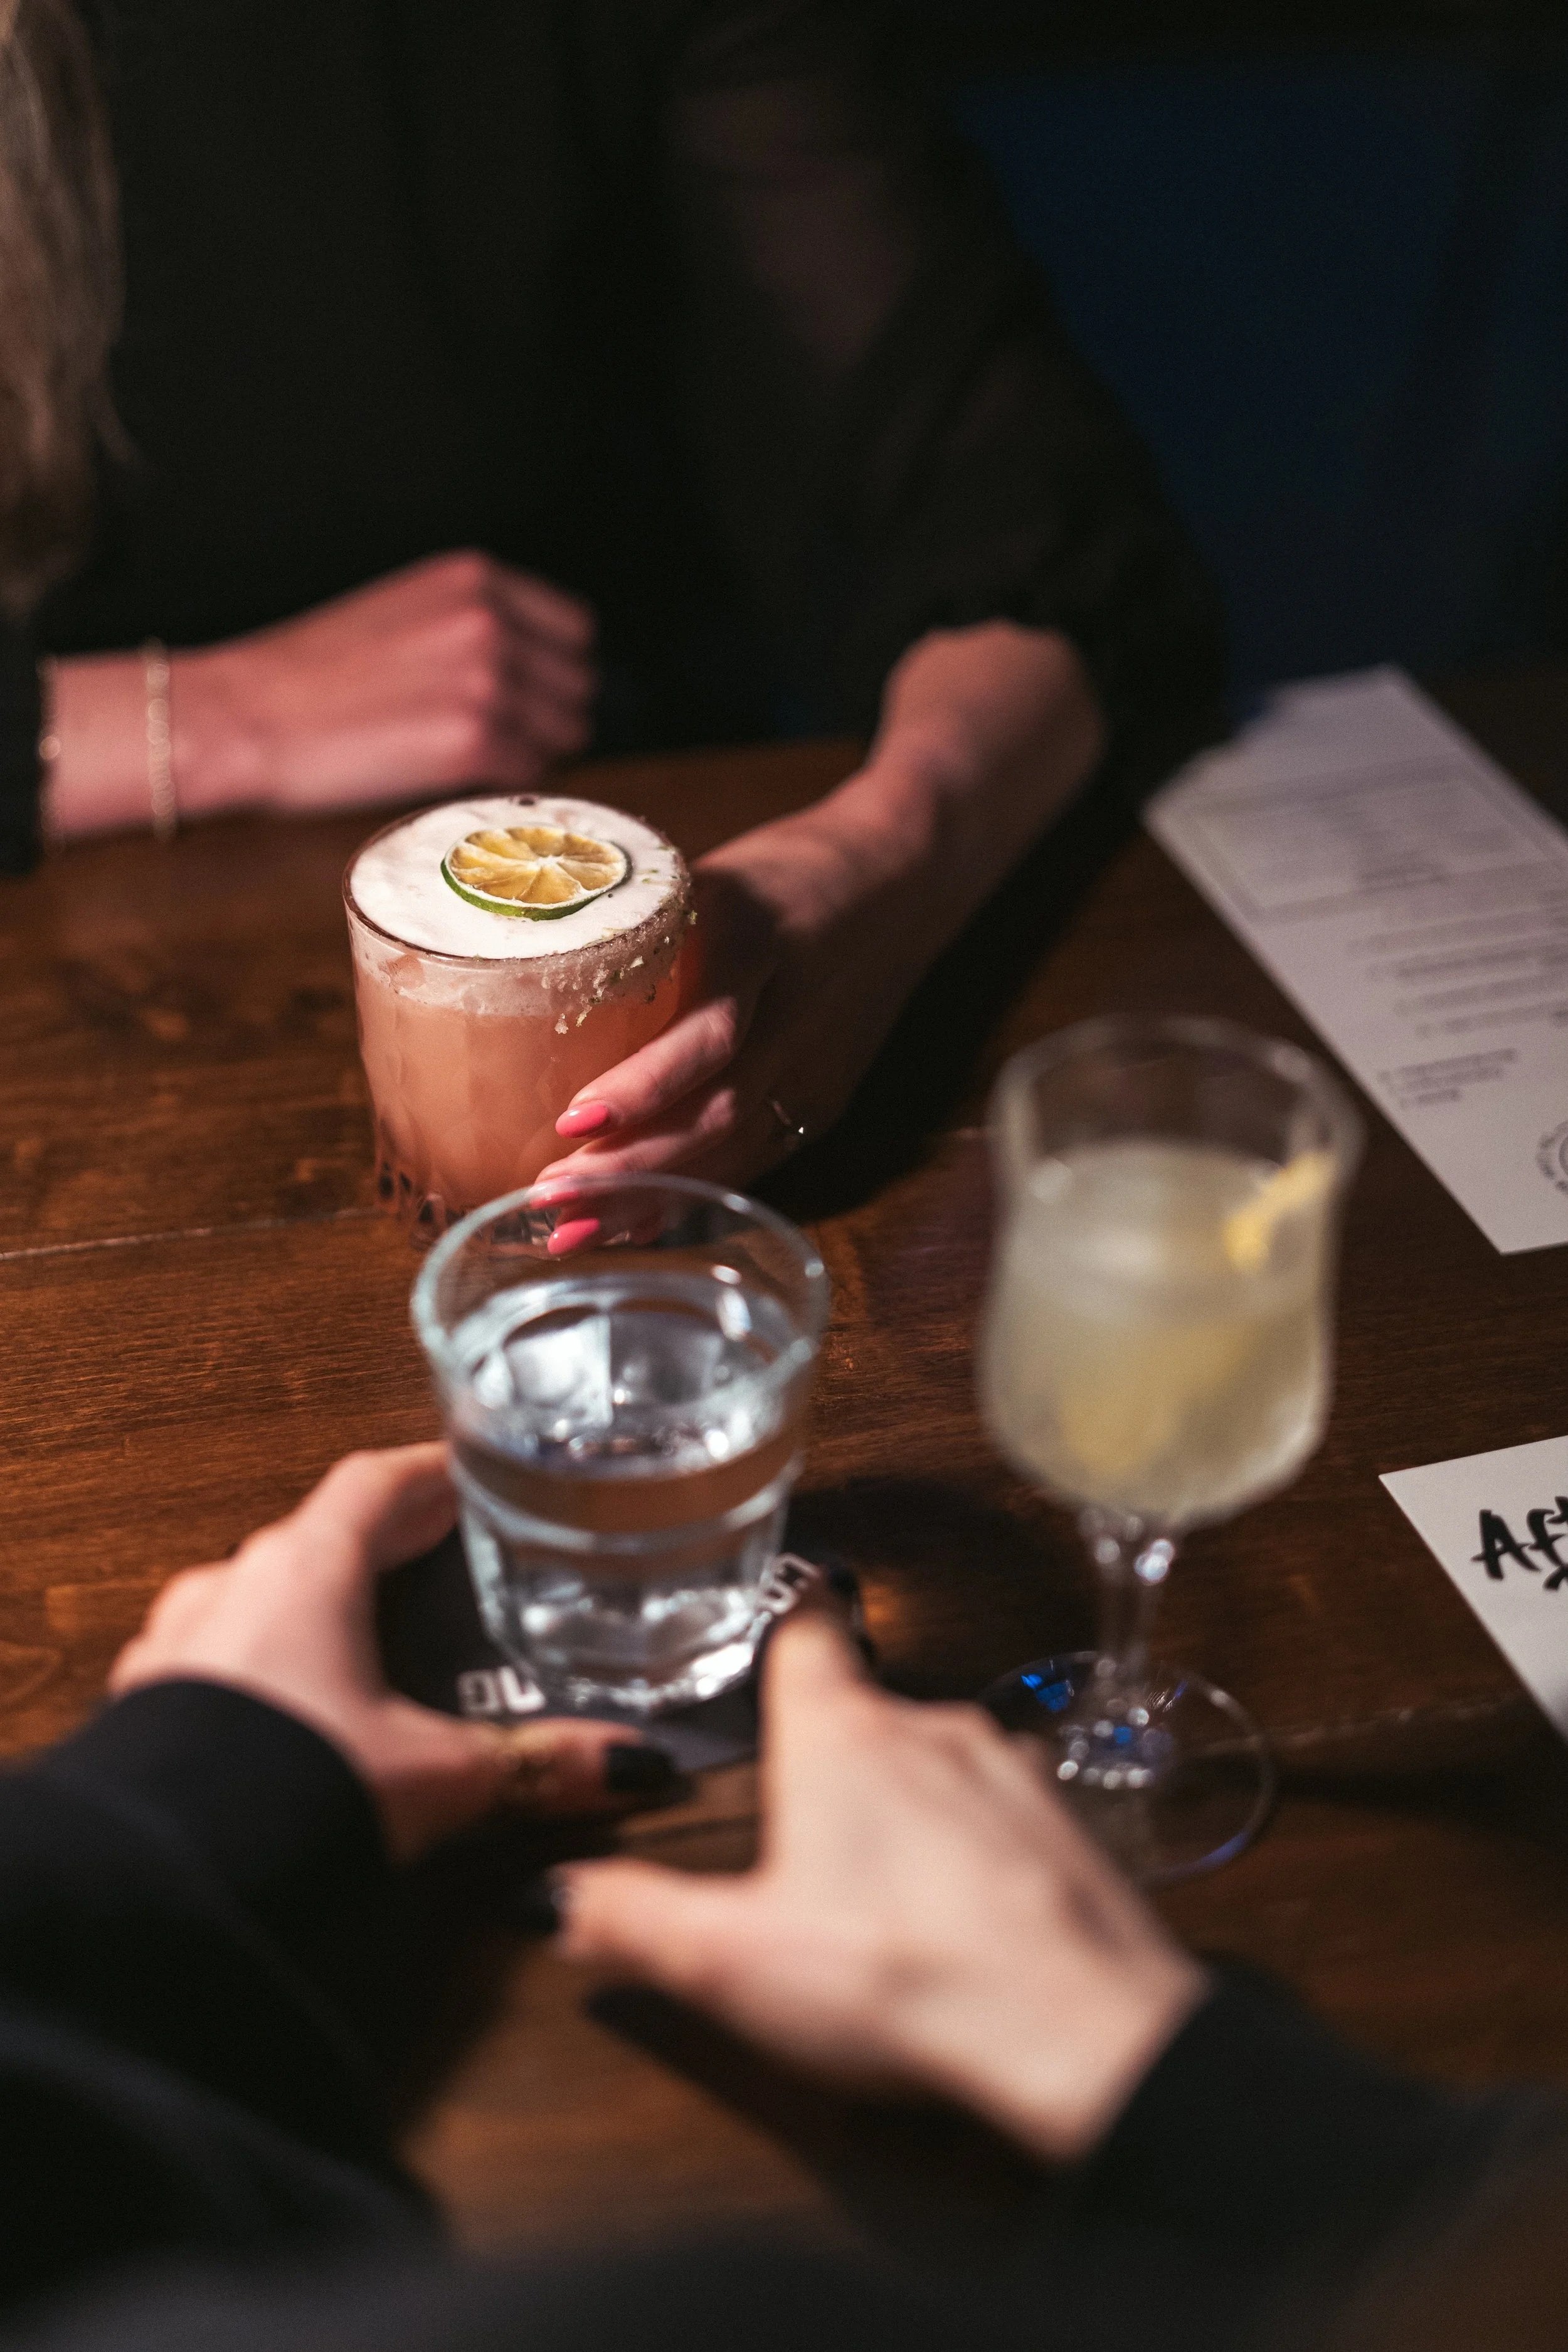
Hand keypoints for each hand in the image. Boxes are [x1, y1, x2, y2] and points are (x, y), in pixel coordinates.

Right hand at [47, 551, 597, 836]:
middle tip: (494, 738)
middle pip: (577, 686)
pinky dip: (504, 784)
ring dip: (531, 753)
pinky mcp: (474, 743)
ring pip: (564, 735)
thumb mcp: (405, 611)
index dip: (553, 672)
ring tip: (468, 758)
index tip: (526, 697)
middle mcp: (491, 623)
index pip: (576, 631)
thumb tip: (537, 671)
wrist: (244, 715)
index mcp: (476, 579)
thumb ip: (474, 624)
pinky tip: (454, 778)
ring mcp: (488, 683)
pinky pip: (531, 774)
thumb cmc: (311, 673)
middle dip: (547, 715)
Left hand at [109, 1445, 676, 1861]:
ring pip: (254, 1598)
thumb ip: (538, 1763)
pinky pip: (210, 1659)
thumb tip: (633, 1761)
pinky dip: (259, 1666)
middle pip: (315, 1538)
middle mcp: (228, 1587)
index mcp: (304, 1570)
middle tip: (436, 1551)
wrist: (157, 1886)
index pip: (375, 1485)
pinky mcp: (137, 1710)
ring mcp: (171, 1646)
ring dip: (309, 1606)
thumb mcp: (437, 1778)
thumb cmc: (288, 1796)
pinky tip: (285, 1712)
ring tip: (364, 1637)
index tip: (465, 1470)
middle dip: (378, 1544)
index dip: (427, 1474)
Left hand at [537, 622, 1105, 1190]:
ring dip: (648, 1200)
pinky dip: (687, 1198)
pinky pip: (749, 1161)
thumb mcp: (714, 875)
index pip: (710, 1034)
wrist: (904, 881)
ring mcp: (814, 1072)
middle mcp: (793, 1022)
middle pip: (716, 1114)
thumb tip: (523, 957)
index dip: (643, 1085)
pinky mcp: (821, 1103)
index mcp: (760, 946)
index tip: (572, 1117)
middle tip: (548, 1198)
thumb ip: (638, 922)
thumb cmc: (790, 871)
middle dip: (630, 1168)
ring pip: (730, 1152)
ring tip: (569, 1232)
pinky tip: (630, 1228)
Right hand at [557, 1614, 1205, 2161]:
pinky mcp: (1068, 1827)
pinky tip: (962, 1913)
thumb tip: (554, 1896)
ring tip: (878, 1881)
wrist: (1080, 2031)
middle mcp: (930, 1727)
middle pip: (868, 1708)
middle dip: (835, 1755)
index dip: (789, 1619)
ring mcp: (1010, 1771)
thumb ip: (633, 1919)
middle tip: (800, 1818)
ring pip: (940, 1760)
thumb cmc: (902, 1978)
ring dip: (910, 1803)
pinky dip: (977, 1848)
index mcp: (840, 1736)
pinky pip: (1004, 1815)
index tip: (786, 1610)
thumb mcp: (732, 1961)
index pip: (807, 1632)